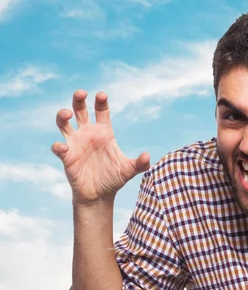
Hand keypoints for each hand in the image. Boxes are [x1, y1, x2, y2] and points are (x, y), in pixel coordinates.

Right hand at [52, 90, 149, 204]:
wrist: (100, 195)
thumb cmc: (114, 179)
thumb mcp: (129, 170)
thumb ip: (140, 163)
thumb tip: (148, 155)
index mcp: (104, 132)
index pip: (101, 111)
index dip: (101, 102)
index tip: (101, 95)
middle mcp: (88, 134)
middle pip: (80, 110)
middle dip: (78, 99)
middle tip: (81, 93)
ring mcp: (75, 144)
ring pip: (63, 123)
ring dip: (62, 115)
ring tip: (67, 114)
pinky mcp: (67, 156)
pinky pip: (58, 147)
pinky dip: (58, 145)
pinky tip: (63, 147)